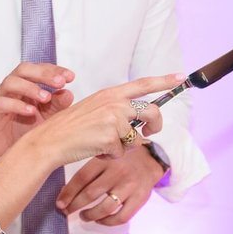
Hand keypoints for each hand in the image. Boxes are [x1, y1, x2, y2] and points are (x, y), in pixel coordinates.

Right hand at [0, 62, 74, 163]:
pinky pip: (2, 103)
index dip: (54, 70)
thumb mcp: (45, 118)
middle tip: (60, 82)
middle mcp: (13, 87)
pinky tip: (30, 112)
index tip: (70, 77)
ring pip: (11, 82)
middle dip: (43, 73)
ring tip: (46, 98)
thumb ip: (57, 106)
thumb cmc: (21, 129)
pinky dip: (17, 105)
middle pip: (24, 69)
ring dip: (30, 88)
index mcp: (26, 84)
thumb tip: (69, 93)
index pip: (39, 69)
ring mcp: (1, 98)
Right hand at [27, 74, 178, 165]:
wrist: (52, 140)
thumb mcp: (95, 109)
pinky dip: (111, 155)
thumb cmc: (72, 127)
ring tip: (105, 144)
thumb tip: (141, 125)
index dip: (164, 80)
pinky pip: (122, 152)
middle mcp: (115, 103)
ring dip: (124, 146)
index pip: (143, 84)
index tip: (180, 77)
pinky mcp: (111, 138)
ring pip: (137, 138)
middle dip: (155, 126)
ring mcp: (114, 120)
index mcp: (111, 94)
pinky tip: (96, 150)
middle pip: (152, 112)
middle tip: (149, 133)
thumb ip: (118, 111)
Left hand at [55, 147, 166, 225]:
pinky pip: (121, 216)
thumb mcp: (106, 155)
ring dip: (90, 215)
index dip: (68, 192)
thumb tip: (67, 189)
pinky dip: (108, 222)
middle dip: (75, 206)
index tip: (59, 203)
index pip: (82, 178)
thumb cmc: (122, 159)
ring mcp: (129, 186)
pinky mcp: (140, 198)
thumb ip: (91, 168)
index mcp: (106, 160)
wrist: (151, 158)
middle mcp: (117, 173)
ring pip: (105, 207)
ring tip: (83, 216)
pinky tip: (100, 220)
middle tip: (66, 211)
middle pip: (91, 193)